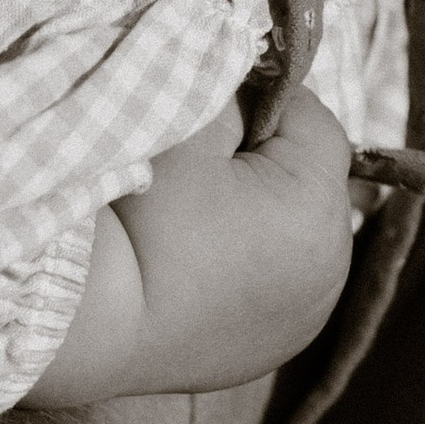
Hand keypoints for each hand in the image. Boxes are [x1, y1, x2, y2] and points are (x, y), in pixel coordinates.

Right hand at [32, 89, 358, 409]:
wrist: (92, 323)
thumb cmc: (138, 219)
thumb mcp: (185, 132)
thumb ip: (231, 92)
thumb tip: (252, 80)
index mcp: (317, 208)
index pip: (315, 122)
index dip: (267, 103)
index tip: (216, 110)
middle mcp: (333, 267)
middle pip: (312, 180)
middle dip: (268, 161)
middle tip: (202, 167)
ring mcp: (310, 313)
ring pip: (300, 231)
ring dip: (266, 214)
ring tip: (200, 219)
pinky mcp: (282, 343)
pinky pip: (283, 279)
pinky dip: (257, 263)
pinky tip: (207, 266)